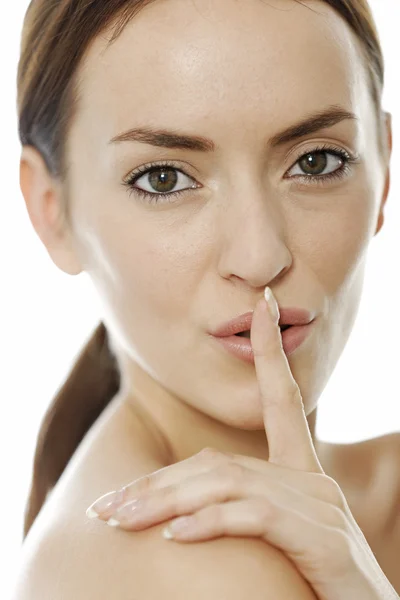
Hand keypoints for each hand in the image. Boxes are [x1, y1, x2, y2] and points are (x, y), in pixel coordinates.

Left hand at [86, 288, 398, 599]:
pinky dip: (208, 522)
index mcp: (303, 472)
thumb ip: (244, 510)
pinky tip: (172, 536)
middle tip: (105, 504)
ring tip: (117, 520)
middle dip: (155, 482)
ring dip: (164, 502)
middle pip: (218, 462)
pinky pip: (251, 516)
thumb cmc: (320, 580)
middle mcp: (312, 480)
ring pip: (225, 484)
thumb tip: (184, 511)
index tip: (261, 310)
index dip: (270, 353)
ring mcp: (318, 505)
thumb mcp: (280, 536)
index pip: (283, 399)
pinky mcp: (319, 537)